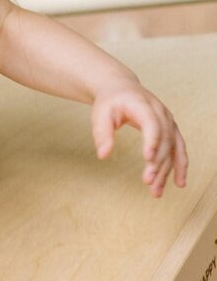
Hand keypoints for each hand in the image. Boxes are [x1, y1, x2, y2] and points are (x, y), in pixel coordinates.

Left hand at [92, 84, 188, 198]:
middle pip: (164, 138)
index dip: (152, 140)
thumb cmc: (110, 102)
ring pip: (173, 146)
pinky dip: (180, 165)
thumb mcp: (100, 115)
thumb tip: (103, 155)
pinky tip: (178, 183)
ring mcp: (168, 120)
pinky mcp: (170, 129)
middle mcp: (160, 112)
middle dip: (158, 162)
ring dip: (168, 170)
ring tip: (157, 191)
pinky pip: (178, 148)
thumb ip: (102, 134)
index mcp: (142, 105)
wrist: (122, 89)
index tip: (148, 159)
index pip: (151, 123)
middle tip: (147, 182)